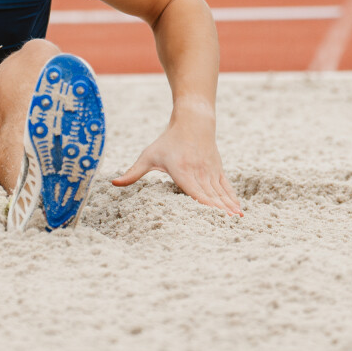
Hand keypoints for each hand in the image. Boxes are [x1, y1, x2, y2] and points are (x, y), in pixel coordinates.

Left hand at [111, 104, 241, 216]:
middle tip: (228, 229)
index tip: (211, 219)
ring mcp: (210, 171)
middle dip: (218, 213)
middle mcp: (199, 172)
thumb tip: (113, 183)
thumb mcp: (149, 155)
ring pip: (220, 193)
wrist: (192, 121)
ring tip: (236, 222)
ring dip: (229, 208)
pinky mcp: (217, 169)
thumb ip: (133, 172)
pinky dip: (232, 199)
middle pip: (210, 196)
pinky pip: (226, 187)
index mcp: (182, 171)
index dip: (203, 206)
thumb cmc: (168, 141)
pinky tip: (238, 211)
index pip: (194, 192)